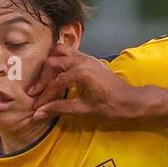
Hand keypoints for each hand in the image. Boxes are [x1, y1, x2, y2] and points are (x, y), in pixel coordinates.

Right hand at [27, 47, 147, 121]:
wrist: (132, 101)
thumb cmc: (111, 107)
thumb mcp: (84, 109)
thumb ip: (60, 108)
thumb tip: (38, 114)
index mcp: (80, 73)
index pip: (55, 83)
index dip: (44, 95)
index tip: (35, 105)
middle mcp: (81, 60)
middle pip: (52, 63)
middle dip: (42, 78)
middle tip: (35, 92)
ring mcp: (86, 57)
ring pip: (60, 53)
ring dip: (49, 65)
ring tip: (43, 80)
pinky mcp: (89, 59)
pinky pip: (69, 53)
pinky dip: (59, 59)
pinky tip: (56, 71)